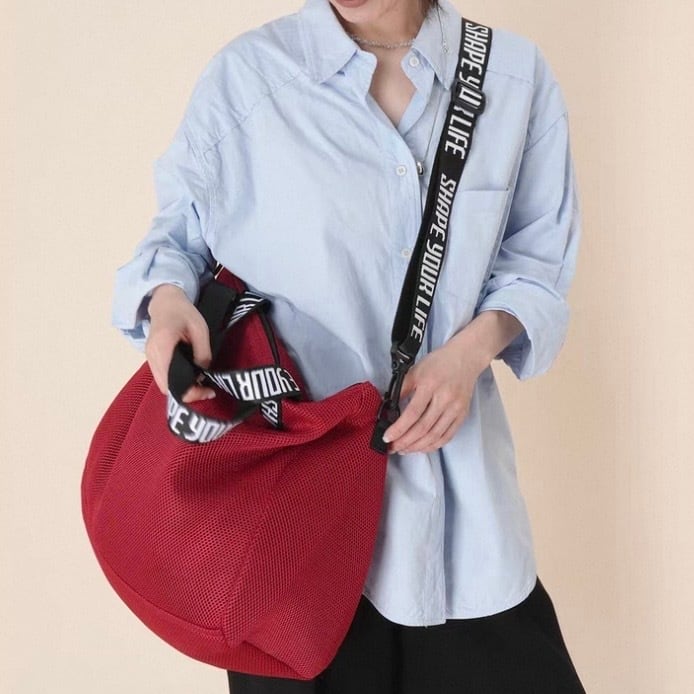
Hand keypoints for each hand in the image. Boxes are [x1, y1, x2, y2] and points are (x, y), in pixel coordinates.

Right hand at [145, 284, 215, 402]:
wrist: (165, 301)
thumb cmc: (183, 312)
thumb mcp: (200, 329)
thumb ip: (202, 352)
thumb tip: (203, 372)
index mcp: (163, 345)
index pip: (171, 380)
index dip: (189, 391)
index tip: (206, 391)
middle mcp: (152, 354)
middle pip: (166, 386)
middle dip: (187, 393)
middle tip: (206, 391)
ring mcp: (149, 357)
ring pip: (164, 384)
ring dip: (181, 388)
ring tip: (200, 385)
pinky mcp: (151, 358)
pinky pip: (163, 377)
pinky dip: (175, 381)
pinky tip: (190, 377)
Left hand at [381, 340, 486, 454]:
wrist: (465, 358)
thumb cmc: (439, 363)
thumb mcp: (415, 370)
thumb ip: (402, 388)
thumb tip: (388, 409)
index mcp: (430, 385)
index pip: (412, 413)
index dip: (398, 429)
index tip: (387, 437)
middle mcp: (445, 398)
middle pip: (423, 428)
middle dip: (405, 442)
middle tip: (393, 447)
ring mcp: (456, 408)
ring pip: (435, 436)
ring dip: (417, 447)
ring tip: (404, 449)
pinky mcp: (462, 415)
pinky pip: (447, 436)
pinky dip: (433, 445)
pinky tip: (422, 447)